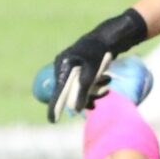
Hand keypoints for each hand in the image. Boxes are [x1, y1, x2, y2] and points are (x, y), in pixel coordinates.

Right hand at [45, 8, 147, 122]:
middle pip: (70, 90)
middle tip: (96, 103)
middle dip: (85, 96)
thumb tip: (75, 109)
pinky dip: (94, 84)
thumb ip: (83, 89)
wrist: (108, 37)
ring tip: (107, 82)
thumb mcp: (92, 72)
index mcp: (62, 66)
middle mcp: (63, 66)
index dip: (55, 106)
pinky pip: (83, 81)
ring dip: (93, 90)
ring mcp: (70, 66)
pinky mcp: (78, 67)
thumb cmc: (99, 53)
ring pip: (79, 87)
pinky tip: (106, 80)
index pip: (59, 90)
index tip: (52, 121)